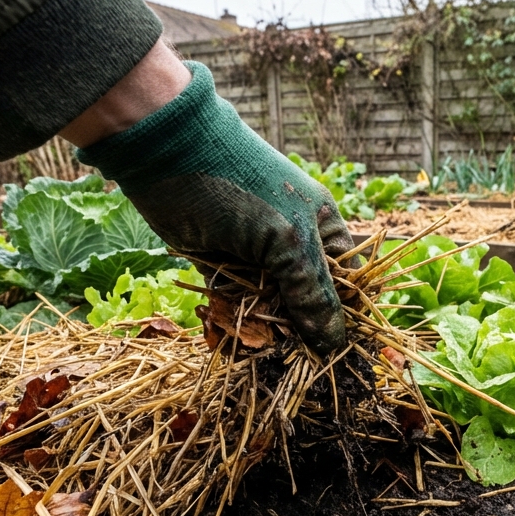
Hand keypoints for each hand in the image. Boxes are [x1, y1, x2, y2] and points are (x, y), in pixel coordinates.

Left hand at [70, 57, 352, 351]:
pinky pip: (233, 302)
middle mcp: (292, 243)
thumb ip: (312, 293)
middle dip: (299, 332)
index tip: (333, 356)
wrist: (169, 153)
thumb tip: (334, 343)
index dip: (342, 319)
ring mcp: (255, 254)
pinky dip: (231, 322)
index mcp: (322, 228)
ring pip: (268, 306)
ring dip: (263, 332)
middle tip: (290, 362)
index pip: (345, 284)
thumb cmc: (242, 186)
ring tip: (259, 357)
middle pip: (305, 301)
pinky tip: (230, 344)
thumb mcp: (287, 241)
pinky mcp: (219, 263)